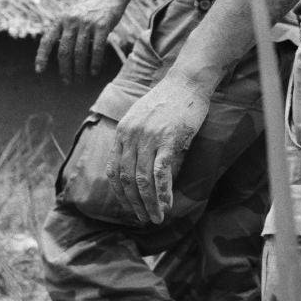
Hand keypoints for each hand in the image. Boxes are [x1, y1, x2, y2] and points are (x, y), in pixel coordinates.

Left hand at [34, 0, 138, 82]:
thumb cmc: (90, 8)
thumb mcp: (72, 14)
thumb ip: (64, 29)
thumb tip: (60, 54)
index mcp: (61, 19)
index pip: (47, 40)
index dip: (41, 56)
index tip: (39, 71)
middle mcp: (72, 21)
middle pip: (64, 51)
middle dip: (64, 69)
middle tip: (67, 82)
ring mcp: (87, 23)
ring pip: (80, 53)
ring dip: (79, 69)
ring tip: (80, 79)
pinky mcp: (102, 26)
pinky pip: (97, 49)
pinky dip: (95, 63)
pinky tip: (94, 71)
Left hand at [111, 76, 211, 223]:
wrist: (187, 82)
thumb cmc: (167, 100)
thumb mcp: (141, 117)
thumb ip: (134, 138)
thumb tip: (134, 165)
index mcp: (123, 132)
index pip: (113, 170)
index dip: (120, 193)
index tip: (128, 207)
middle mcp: (131, 136)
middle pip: (127, 179)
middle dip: (134, 204)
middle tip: (143, 219)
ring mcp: (149, 138)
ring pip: (143, 180)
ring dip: (149, 204)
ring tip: (156, 218)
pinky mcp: (169, 140)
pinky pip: (161, 173)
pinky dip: (162, 193)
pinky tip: (166, 205)